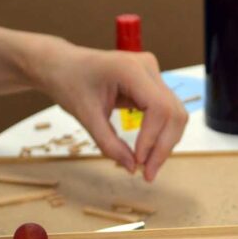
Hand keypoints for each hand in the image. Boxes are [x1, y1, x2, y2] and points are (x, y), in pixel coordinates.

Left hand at [32, 40, 187, 180]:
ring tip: (148, 166)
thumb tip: (131, 167)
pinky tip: (148, 152)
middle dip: (163, 146)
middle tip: (148, 173)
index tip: (138, 161)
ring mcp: (153, 74)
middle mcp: (148, 68)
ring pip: (175, 115)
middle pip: (173, 113)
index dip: (152, 138)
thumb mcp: (85, 116)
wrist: (62, 65)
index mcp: (130, 69)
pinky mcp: (152, 84)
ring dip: (165, 143)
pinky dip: (161, 135)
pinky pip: (167, 112)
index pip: (158, 108)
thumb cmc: (69, 83)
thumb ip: (109, 143)